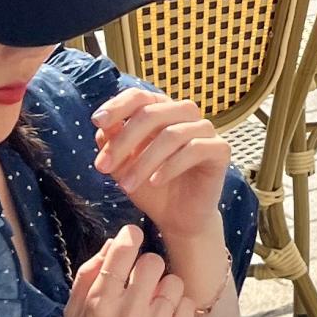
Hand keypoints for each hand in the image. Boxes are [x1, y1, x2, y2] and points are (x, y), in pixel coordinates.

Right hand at [63, 225, 194, 316]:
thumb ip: (87, 276)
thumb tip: (112, 242)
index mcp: (100, 305)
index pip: (122, 253)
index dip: (131, 237)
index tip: (134, 236)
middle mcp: (128, 314)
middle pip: (153, 262)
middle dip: (148, 268)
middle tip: (142, 285)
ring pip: (173, 282)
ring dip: (164, 291)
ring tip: (153, 309)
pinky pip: (188, 304)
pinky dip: (177, 310)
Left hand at [91, 89, 229, 244]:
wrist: (178, 219)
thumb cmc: (151, 188)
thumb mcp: (124, 166)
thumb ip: (113, 144)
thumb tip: (102, 126)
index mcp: (161, 111)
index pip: (139, 97)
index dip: (117, 106)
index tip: (96, 121)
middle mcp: (184, 114)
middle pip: (153, 113)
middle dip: (124, 140)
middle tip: (102, 167)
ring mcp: (205, 130)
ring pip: (172, 134)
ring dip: (144, 161)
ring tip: (125, 186)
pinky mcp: (220, 150)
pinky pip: (194, 149)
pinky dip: (170, 166)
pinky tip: (155, 182)